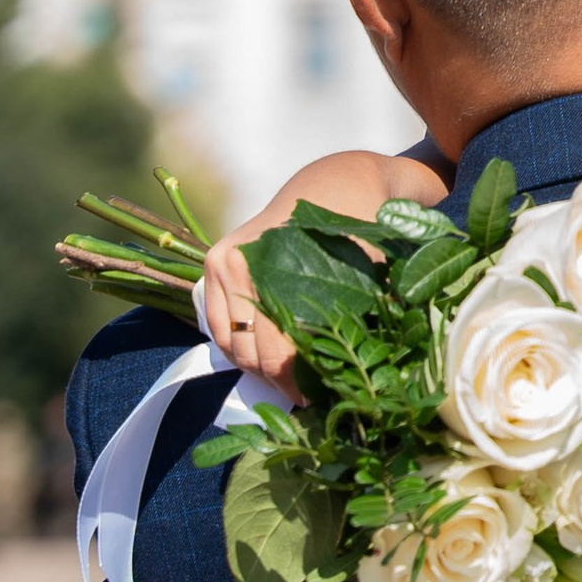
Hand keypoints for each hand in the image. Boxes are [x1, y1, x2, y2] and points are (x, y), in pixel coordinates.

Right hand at [203, 152, 447, 396]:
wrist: (339, 181)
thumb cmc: (360, 229)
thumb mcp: (367, 277)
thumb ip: (356, 324)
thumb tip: (352, 384)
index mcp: (268, 268)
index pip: (277, 351)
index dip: (299, 383)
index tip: (318, 400)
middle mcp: (235, 265)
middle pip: (250, 352)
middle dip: (279, 381)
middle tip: (306, 399)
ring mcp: (220, 264)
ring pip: (231, 345)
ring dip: (257, 370)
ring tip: (290, 384)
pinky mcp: (215, 264)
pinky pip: (218, 326)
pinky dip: (239, 347)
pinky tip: (268, 362)